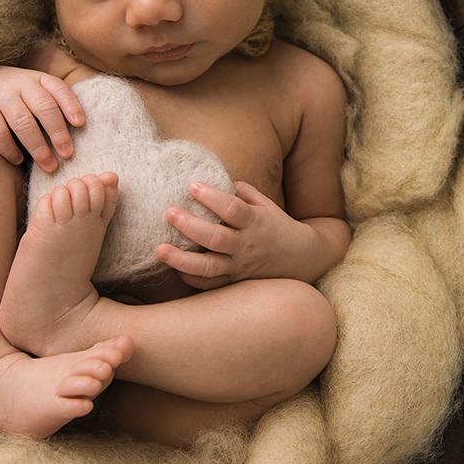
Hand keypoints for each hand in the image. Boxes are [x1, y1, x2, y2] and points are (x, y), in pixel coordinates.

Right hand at [0, 65, 82, 170]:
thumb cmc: (18, 95)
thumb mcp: (37, 90)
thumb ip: (55, 105)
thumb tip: (80, 133)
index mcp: (39, 79)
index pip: (59, 88)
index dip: (71, 105)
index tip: (80, 124)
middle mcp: (21, 83)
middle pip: (43, 107)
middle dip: (57, 132)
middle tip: (67, 154)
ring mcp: (0, 95)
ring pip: (22, 121)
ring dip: (38, 146)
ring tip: (49, 165)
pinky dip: (9, 148)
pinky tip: (18, 160)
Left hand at [158, 181, 323, 288]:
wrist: (303, 259)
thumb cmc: (278, 226)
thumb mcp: (266, 204)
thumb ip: (243, 191)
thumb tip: (216, 178)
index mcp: (255, 221)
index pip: (232, 209)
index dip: (212, 197)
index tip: (192, 185)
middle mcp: (246, 245)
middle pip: (216, 238)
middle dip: (190, 226)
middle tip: (168, 213)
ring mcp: (240, 267)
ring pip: (209, 267)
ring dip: (182, 260)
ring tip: (159, 250)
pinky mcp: (235, 282)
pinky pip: (211, 285)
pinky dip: (192, 279)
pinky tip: (175, 269)